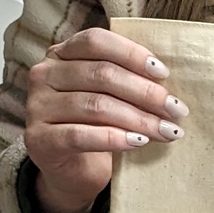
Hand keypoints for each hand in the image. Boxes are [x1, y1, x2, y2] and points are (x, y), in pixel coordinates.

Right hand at [23, 29, 183, 212]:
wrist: (73, 170)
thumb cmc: (96, 125)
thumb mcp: (110, 93)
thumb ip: (127, 77)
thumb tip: (166, 79)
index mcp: (62, 52)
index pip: (96, 41)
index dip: (132, 54)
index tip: (164, 74)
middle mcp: (45, 74)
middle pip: (101, 74)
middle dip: (145, 93)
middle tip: (176, 110)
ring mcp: (37, 106)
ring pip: (95, 105)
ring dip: (138, 119)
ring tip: (166, 131)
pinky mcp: (38, 139)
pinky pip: (80, 135)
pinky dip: (114, 138)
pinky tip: (138, 142)